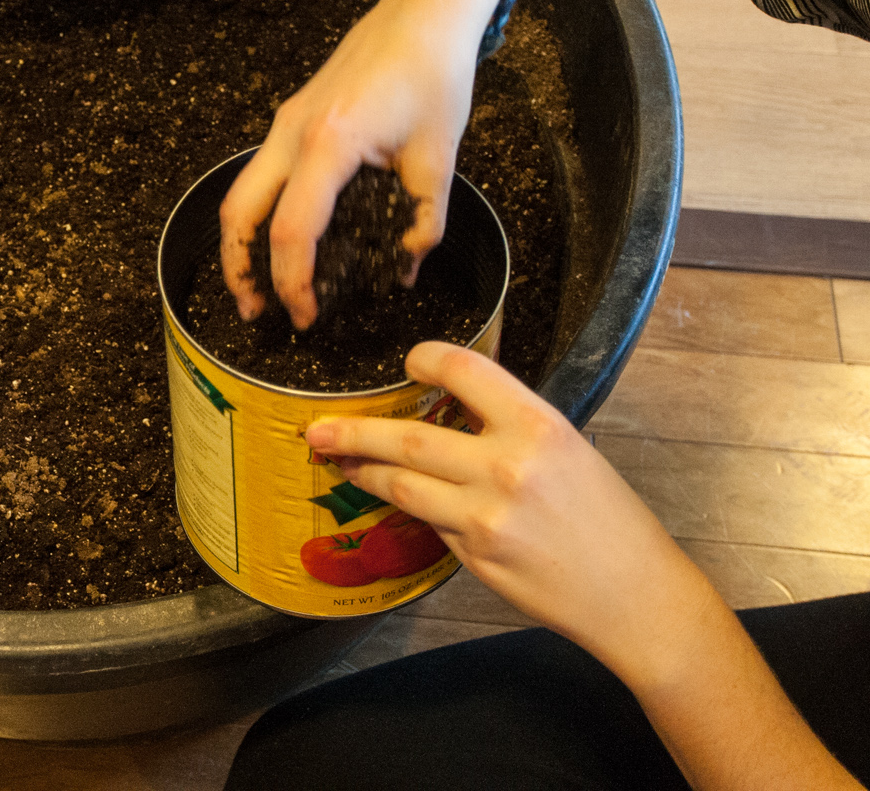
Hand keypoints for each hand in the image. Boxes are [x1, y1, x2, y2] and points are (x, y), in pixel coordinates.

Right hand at [219, 0, 500, 327]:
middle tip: (256, 312)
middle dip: (239, 268)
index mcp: (329, 143)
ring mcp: (284, 124)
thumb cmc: (433, 74)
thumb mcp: (439, 155)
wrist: (421, 13)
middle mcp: (292, 134)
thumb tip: (405, 269)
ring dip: (240, 243)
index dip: (293, 281)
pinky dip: (259, 215)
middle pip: (238, 212)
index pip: (292, 229)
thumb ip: (421, 219)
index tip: (307, 315)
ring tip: (258, 286)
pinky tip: (282, 240)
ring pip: (240, 193)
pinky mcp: (290, 119)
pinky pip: (260, 175)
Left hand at [305, 342, 710, 686]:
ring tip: (339, 462)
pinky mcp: (475, 556)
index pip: (465, 371)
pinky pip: (428, 522)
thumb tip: (449, 408)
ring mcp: (487, 516)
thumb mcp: (568, 451)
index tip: (407, 362)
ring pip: (401, 484)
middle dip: (353, 432)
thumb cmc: (608, 520)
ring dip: (362, 471)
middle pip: (407, 438)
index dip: (426, 359)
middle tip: (318, 428)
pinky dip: (410, 508)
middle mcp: (508, 467)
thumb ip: (507, 428)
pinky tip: (396, 500)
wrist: (636, 595)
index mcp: (538, 427)